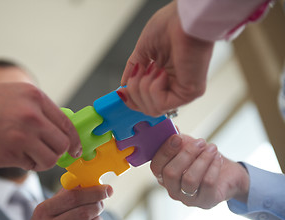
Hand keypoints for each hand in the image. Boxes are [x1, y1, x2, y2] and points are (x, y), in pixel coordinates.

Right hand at [0, 78, 81, 170]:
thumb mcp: (14, 95)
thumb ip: (38, 111)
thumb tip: (57, 129)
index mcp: (35, 97)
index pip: (67, 123)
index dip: (74, 140)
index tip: (75, 149)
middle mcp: (33, 114)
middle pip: (64, 143)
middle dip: (58, 152)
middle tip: (48, 154)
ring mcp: (22, 134)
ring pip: (51, 158)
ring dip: (43, 161)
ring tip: (27, 155)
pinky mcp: (10, 152)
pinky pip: (32, 165)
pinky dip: (28, 164)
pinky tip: (14, 156)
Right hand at [24, 185, 112, 219]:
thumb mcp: (50, 207)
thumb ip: (68, 193)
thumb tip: (89, 180)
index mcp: (44, 210)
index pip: (73, 197)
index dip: (94, 192)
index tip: (107, 189)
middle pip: (84, 213)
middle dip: (98, 205)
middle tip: (101, 203)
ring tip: (95, 219)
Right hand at [118, 1, 213, 115]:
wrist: (183, 19)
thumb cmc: (170, 26)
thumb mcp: (143, 50)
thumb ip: (133, 69)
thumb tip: (123, 86)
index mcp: (165, 76)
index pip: (147, 102)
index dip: (131, 100)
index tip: (122, 92)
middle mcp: (175, 86)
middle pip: (147, 109)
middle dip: (134, 92)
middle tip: (138, 72)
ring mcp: (183, 91)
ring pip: (152, 109)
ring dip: (143, 87)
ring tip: (151, 68)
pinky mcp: (189, 93)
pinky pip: (161, 104)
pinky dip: (154, 87)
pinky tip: (161, 71)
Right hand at [150, 134, 249, 208]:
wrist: (226, 173)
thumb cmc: (201, 159)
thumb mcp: (187, 146)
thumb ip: (176, 139)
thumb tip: (171, 127)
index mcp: (163, 175)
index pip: (156, 166)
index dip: (165, 151)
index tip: (177, 137)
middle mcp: (172, 189)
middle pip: (171, 173)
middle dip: (187, 154)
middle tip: (200, 142)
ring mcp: (188, 198)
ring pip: (190, 180)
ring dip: (202, 160)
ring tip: (212, 148)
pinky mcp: (205, 202)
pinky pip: (207, 184)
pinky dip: (213, 167)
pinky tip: (218, 158)